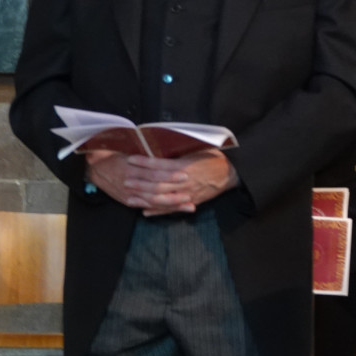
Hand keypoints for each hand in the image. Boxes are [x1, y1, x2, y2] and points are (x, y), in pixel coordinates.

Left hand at [87, 148, 237, 214]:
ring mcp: (187, 195)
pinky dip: (157, 211)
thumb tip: (161, 144)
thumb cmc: (215, 159)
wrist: (231, 174)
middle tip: (125, 180)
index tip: (131, 159)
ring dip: (143, 198)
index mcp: (185, 167)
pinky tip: (145, 212)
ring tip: (129, 197)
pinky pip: (171, 209)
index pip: (159, 165)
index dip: (144, 163)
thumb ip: (180, 151)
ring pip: (161, 198)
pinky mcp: (190, 203)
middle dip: (139, 182)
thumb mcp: (199, 149)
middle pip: (156, 184)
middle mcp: (184, 182)